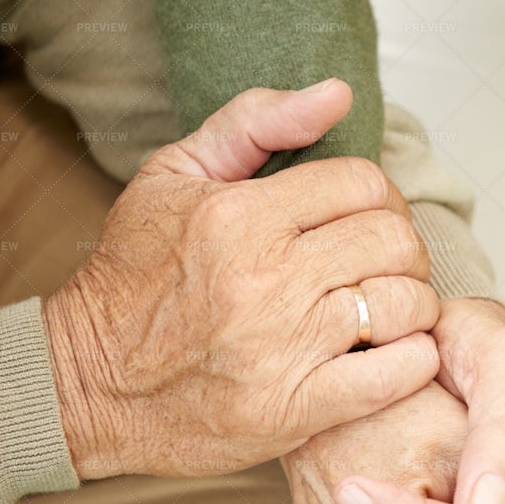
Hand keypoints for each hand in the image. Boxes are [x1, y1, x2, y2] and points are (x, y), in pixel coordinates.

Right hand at [43, 79, 438, 479]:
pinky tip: (393, 353)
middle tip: (381, 266)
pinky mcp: (297, 409)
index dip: (378, 197)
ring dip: (412, 305)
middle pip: (393, 241)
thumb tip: (337, 95)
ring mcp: (285, 348)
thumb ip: (255, 122)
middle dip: (402, 248)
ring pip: (405, 304)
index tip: (364, 219)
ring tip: (387, 311)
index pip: (362, 183)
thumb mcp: (173, 177)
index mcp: (239, 216)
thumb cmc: (135, 278)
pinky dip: (414, 359)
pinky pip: (397, 373)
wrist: (90, 383)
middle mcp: (266, 279)